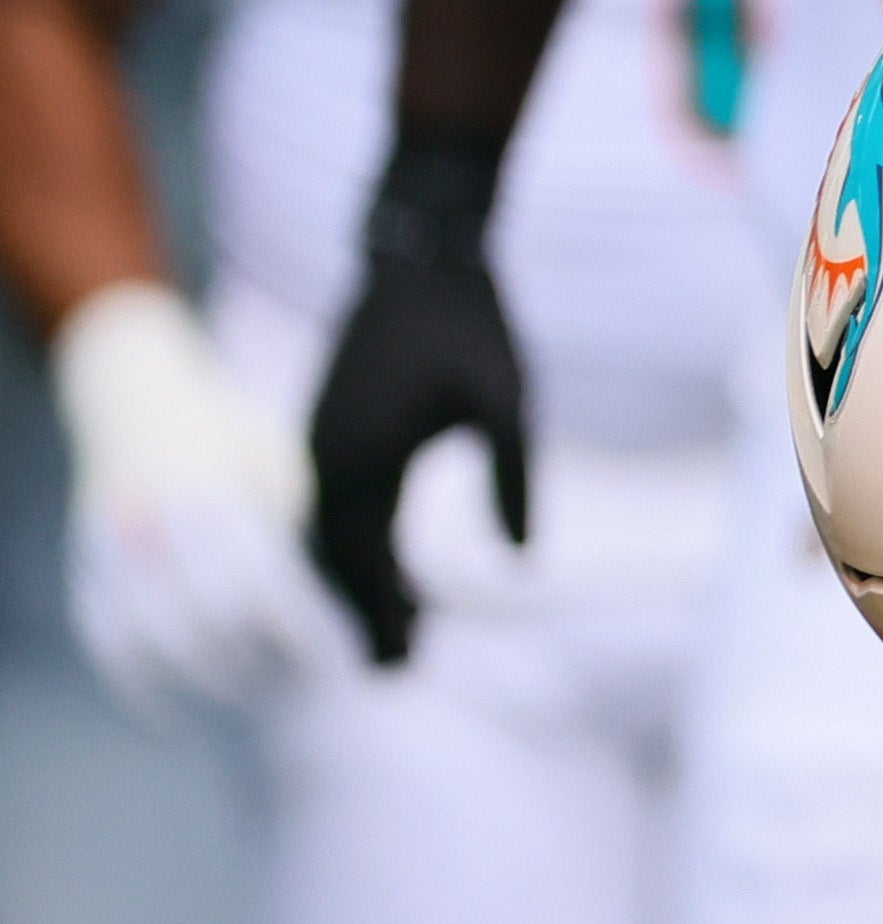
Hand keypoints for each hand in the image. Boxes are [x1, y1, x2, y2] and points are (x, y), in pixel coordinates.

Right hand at [52, 284, 340, 711]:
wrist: (137, 396)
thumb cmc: (231, 433)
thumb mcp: (280, 459)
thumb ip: (306, 522)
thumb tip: (362, 592)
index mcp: (212, 488)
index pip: (264, 583)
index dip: (304, 630)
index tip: (338, 661)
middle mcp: (153, 522)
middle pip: (207, 622)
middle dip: (259, 665)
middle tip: (304, 690)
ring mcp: (108, 549)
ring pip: (150, 644)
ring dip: (201, 684)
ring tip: (251, 702)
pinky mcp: (82, 570)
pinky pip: (101, 644)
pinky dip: (135, 689)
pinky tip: (169, 722)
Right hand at [302, 128, 523, 667]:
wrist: (421, 257)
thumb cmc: (471, 325)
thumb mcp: (507, 404)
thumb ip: (513, 481)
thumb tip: (523, 560)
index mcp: (363, 461)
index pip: (361, 564)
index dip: (377, 619)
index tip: (397, 666)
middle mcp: (327, 459)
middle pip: (335, 562)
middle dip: (362, 614)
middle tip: (397, 667)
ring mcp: (319, 441)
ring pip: (327, 534)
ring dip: (356, 580)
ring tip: (400, 624)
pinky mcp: (327, 424)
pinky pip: (329, 502)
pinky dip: (350, 541)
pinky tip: (385, 560)